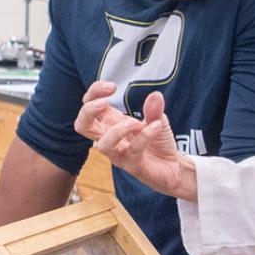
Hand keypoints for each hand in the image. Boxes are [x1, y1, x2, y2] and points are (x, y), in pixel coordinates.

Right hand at [73, 82, 194, 198]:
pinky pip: (132, 150)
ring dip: (117, 130)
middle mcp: (109, 137)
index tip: (112, 86)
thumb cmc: (158, 142)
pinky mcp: (131, 165)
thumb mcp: (158, 119)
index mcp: (110, 122)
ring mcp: (118, 153)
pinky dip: (144, 136)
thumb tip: (155, 95)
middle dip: (88, 111)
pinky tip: (156, 126)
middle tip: (105, 103)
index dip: (94, 93)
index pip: (88, 105)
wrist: (173, 167)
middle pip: (82, 125)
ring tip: (136, 122)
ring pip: (101, 145)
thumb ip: (154, 108)